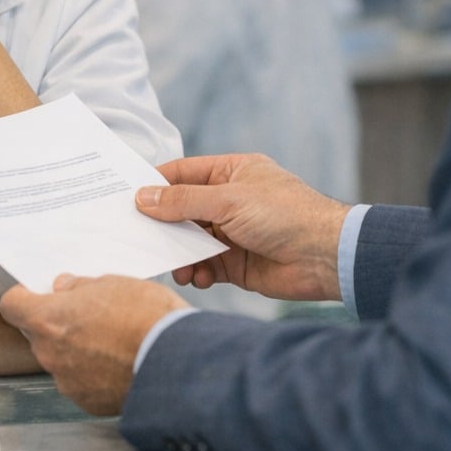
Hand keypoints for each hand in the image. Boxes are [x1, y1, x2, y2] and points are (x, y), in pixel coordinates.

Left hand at [0, 275, 187, 414]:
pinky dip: (94, 373)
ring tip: (111, 339)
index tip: (33, 293)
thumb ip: (79, 287)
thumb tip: (64, 288)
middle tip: (88, 313)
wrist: (175, 360)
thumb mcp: (113, 283)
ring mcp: (68, 382)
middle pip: (38, 334)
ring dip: (77, 350)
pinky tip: (119, 361)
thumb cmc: (145, 316)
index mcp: (49, 320)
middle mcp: (50, 354)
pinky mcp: (88, 402)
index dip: (22, 297)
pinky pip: (81, 382)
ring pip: (61, 360)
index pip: (12, 306)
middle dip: (57, 324)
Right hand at [137, 153, 350, 301]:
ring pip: (191, 241)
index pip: (183, 173)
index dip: (155, 185)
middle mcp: (230, 201)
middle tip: (138, 237)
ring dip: (180, 254)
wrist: (325, 257)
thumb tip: (143, 197)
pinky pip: (205, 266)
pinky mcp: (236, 263)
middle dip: (163, 225)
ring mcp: (233, 233)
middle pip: (183, 210)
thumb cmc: (285, 215)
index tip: (126, 198)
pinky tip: (198, 278)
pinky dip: (197, 272)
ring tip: (177, 267)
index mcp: (232, 173)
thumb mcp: (228, 200)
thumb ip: (183, 201)